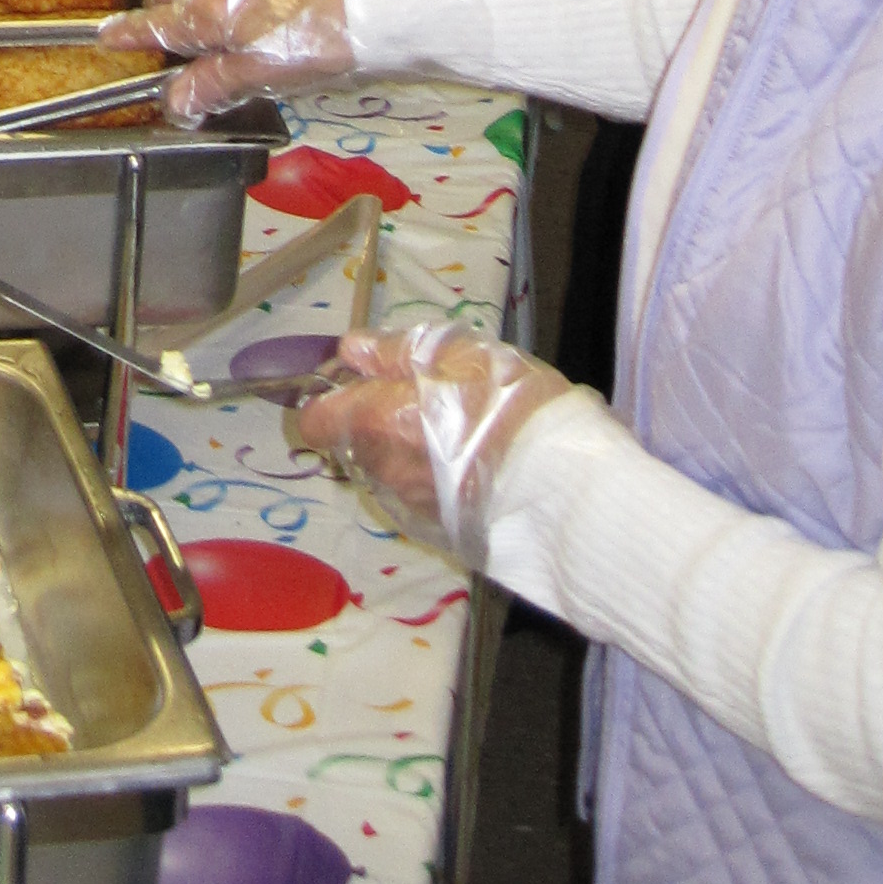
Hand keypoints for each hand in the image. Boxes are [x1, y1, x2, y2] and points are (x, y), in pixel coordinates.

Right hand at [104, 0, 353, 116]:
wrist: (377, 2)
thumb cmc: (318, 45)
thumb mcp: (263, 76)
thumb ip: (214, 84)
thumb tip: (173, 100)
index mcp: (211, 12)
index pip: (156, 23)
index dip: (128, 32)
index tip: (105, 35)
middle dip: (158, 5)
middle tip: (162, 32)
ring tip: (204, 16)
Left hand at [292, 325, 579, 563]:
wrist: (564, 487)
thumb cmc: (510, 407)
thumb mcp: (459, 356)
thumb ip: (395, 353)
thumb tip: (350, 350)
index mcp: (377, 422)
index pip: (317, 419)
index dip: (331, 398)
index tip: (359, 383)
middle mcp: (382, 470)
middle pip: (352, 445)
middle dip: (372, 423)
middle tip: (420, 402)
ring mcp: (409, 507)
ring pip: (384, 473)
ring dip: (400, 453)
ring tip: (448, 436)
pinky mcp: (438, 533)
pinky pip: (414, 500)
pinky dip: (426, 483)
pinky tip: (463, 469)